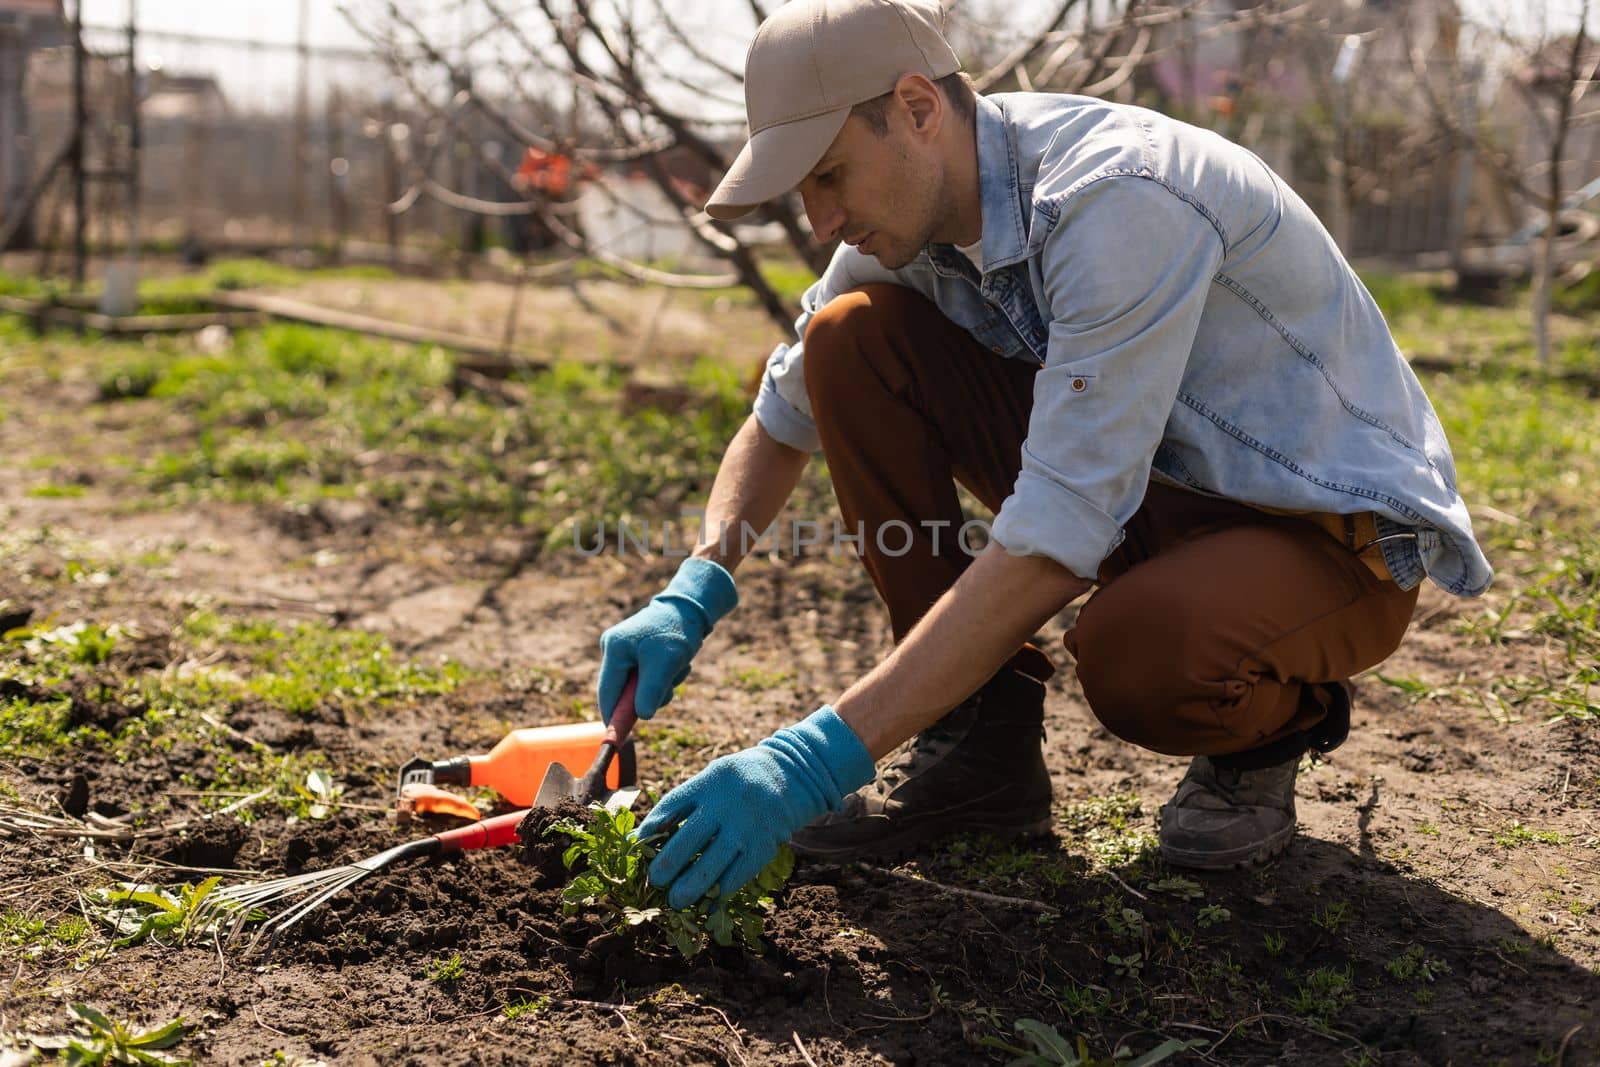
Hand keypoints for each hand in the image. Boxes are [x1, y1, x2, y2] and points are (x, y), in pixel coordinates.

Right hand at [597, 558, 736, 722]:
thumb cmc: (677, 631)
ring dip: (660, 687)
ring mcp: (623, 650)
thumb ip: (650, 690)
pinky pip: (646, 678)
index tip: (618, 740)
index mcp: (614, 649)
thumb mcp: (666, 663)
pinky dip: (663, 678)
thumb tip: (641, 717)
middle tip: (668, 688)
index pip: (607, 693)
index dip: (613, 718)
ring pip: (638, 687)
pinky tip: (676, 663)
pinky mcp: (636, 653)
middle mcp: (613, 648)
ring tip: (678, 668)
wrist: (691, 608)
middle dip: (647, 696)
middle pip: (622, 692)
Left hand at [636, 707, 873, 908]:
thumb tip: (643, 837)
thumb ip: (682, 804)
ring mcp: (745, 826)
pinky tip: (709, 902)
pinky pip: (738, 875)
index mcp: (707, 783)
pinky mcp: (763, 845)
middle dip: (666, 866)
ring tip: (676, 901)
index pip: (670, 807)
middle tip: (654, 883)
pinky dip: (721, 892)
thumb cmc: (738, 782)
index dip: (650, 830)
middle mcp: (725, 804)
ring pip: (712, 864)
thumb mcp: (711, 779)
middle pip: (687, 840)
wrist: (792, 775)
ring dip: (690, 887)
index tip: (637, 849)